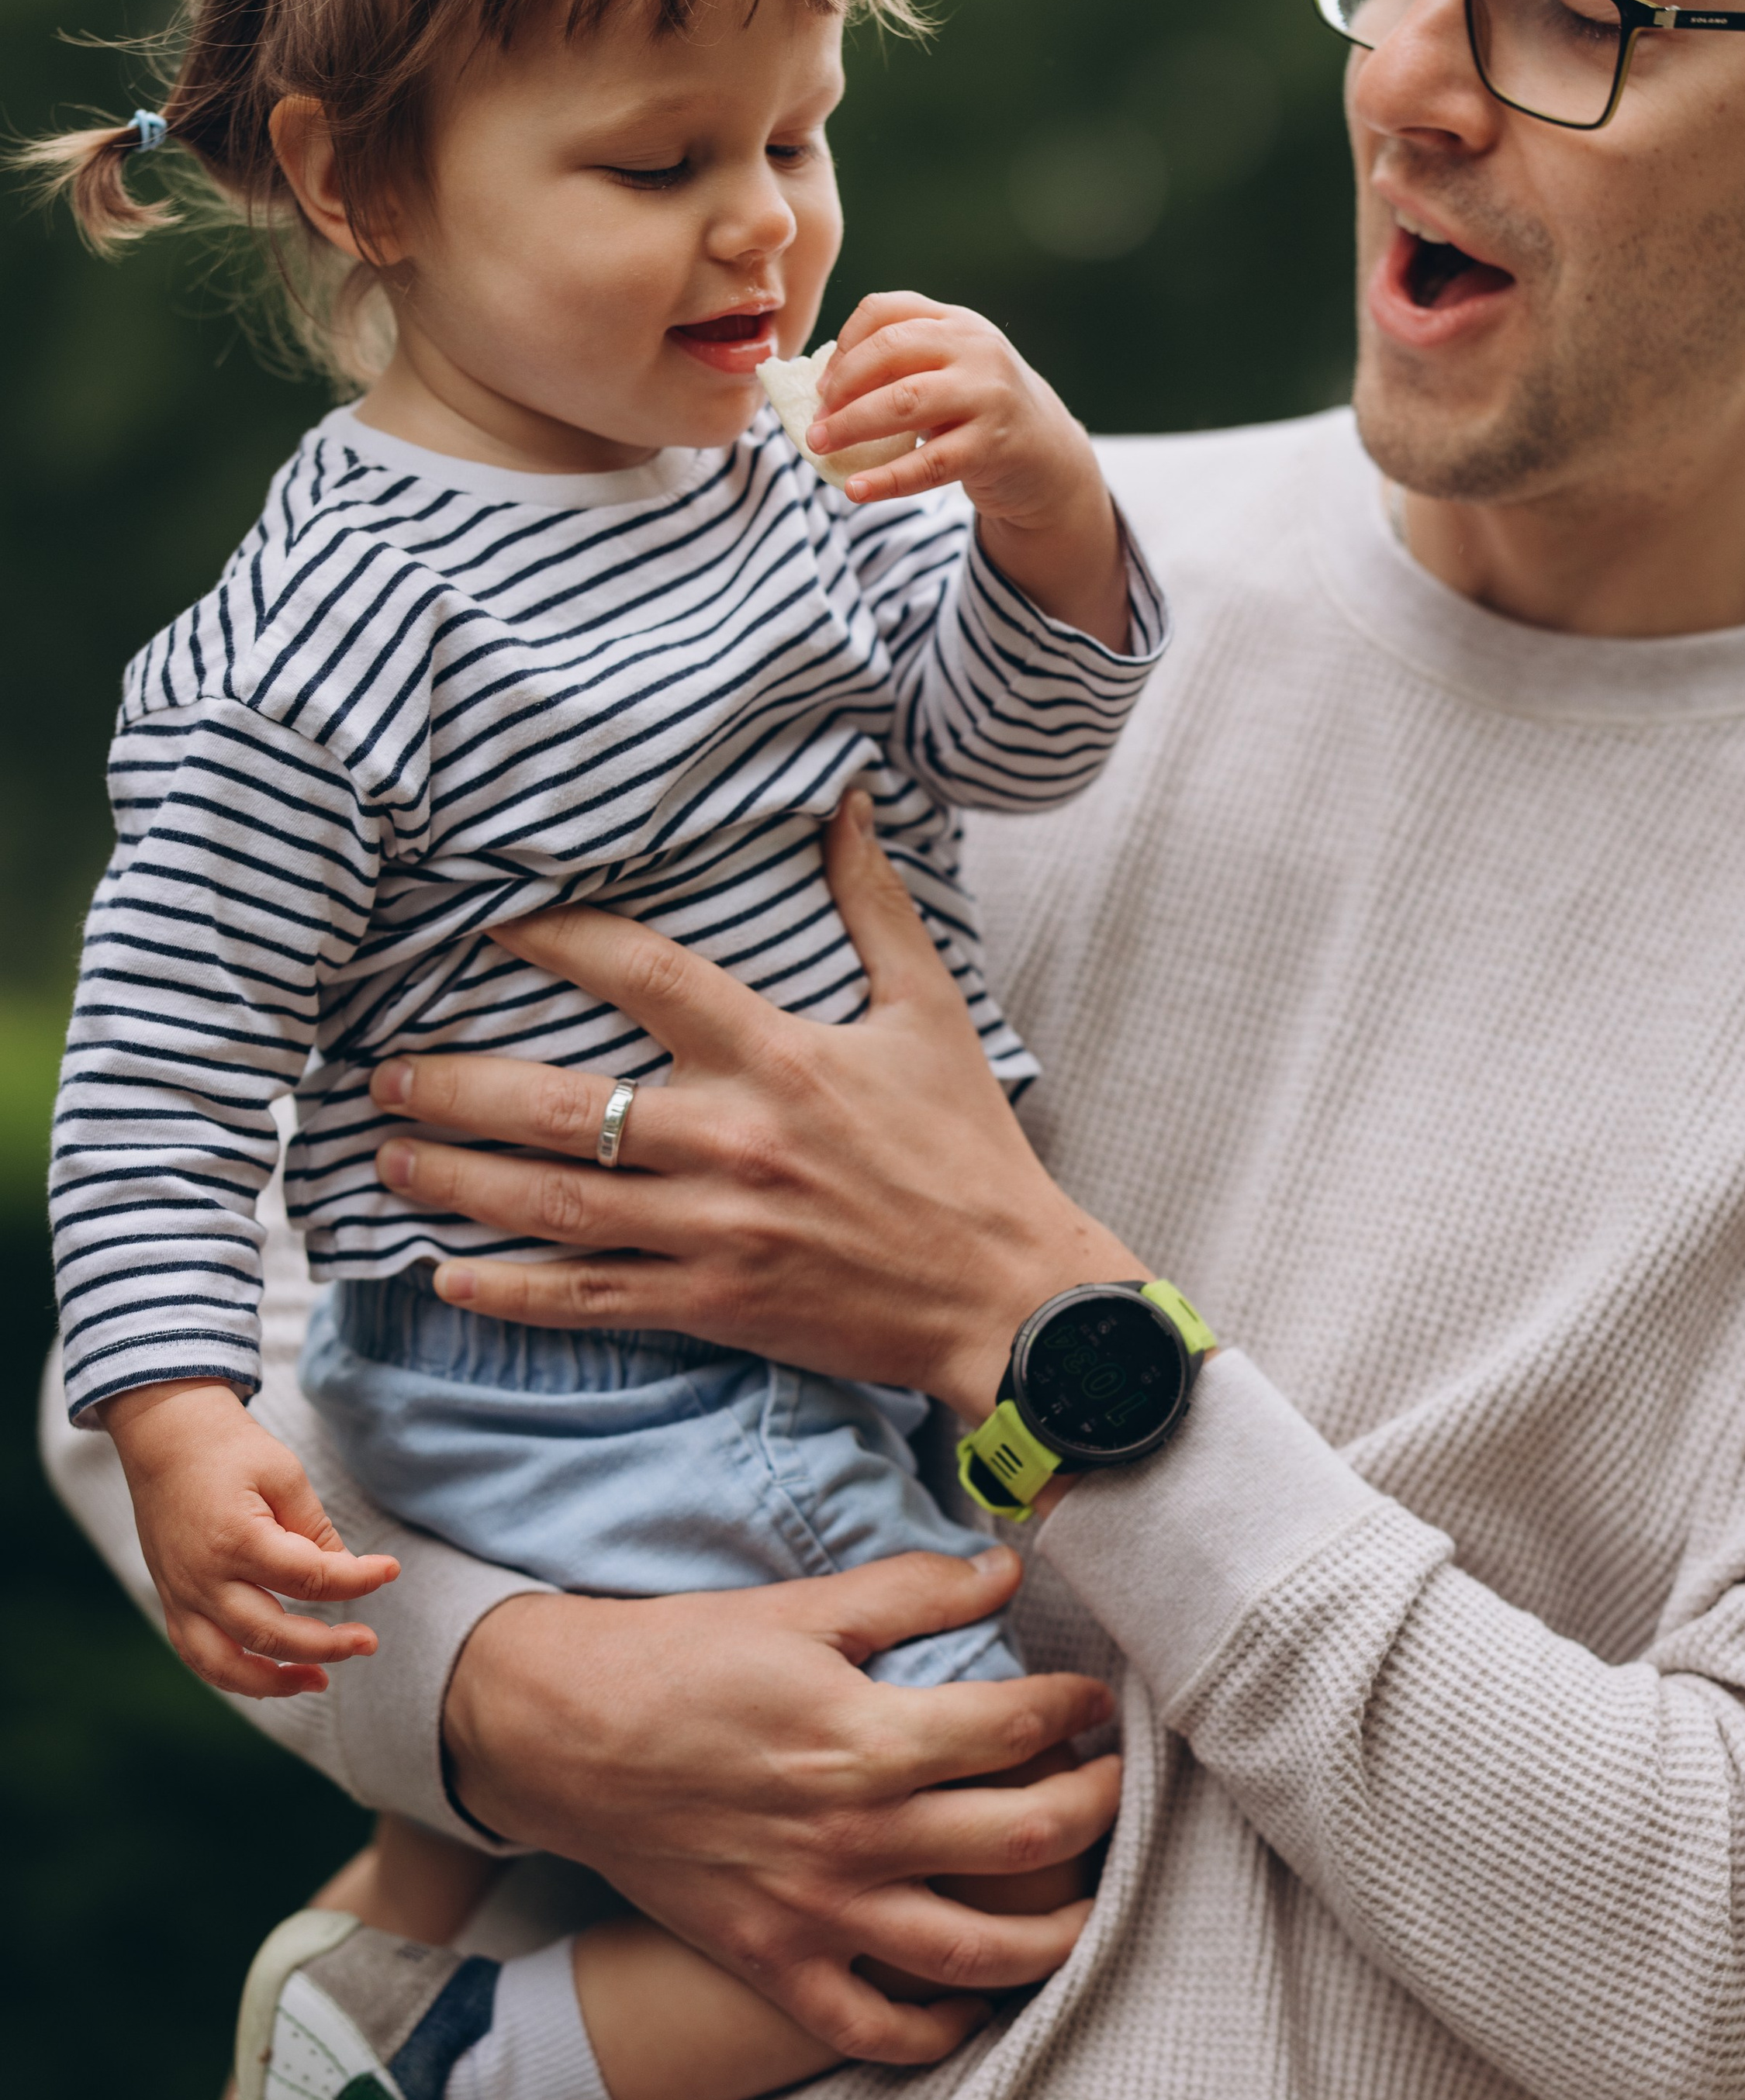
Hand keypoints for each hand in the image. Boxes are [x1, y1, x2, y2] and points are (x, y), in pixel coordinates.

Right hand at [102, 1378, 399, 1698]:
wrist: (165, 1436)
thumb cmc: (230, 1448)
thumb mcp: (284, 1474)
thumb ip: (314, 1530)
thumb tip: (344, 1574)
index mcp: (236, 1539)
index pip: (309, 1578)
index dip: (357, 1580)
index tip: (389, 1570)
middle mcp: (202, 1578)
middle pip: (270, 1633)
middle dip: (327, 1644)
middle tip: (369, 1641)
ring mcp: (181, 1595)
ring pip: (225, 1665)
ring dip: (276, 1682)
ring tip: (321, 1680)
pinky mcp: (171, 1600)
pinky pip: (198, 1656)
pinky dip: (234, 1676)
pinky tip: (272, 1677)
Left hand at [370, 792, 1143, 1408]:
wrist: (1008, 1293)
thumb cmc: (967, 1150)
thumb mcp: (930, 1012)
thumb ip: (872, 903)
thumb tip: (844, 796)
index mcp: (777, 1055)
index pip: (640, 974)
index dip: (553, 938)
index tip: (485, 925)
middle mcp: (731, 1139)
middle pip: (561, 1105)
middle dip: (458, 1085)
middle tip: (382, 1068)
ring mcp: (715, 1229)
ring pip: (555, 1204)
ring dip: (457, 1180)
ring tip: (383, 1156)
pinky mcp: (715, 1303)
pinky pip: (590, 1300)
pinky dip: (511, 1294)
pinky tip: (444, 1276)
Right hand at [444, 1542, 1122, 2062]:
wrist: (560, 1734)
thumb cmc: (681, 1659)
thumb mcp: (802, 1608)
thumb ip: (913, 1590)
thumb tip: (1004, 1568)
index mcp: (868, 1738)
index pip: (1017, 1728)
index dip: (1074, 1709)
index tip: (1092, 1700)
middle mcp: (856, 1836)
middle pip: (1025, 1840)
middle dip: (1094, 1811)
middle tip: (1112, 1787)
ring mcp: (816, 1912)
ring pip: (975, 1956)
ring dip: (1054, 1938)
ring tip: (1087, 1907)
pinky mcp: (772, 1962)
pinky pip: (872, 2027)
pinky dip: (933, 2032)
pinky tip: (970, 2007)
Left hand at [810, 291, 1127, 644]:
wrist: (1048, 455)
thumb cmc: (979, 411)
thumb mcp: (950, 370)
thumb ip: (901, 365)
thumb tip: (821, 391)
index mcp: (956, 322)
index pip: (885, 311)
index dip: (843, 345)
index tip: (823, 384)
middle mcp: (976, 349)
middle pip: (890, 351)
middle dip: (841, 386)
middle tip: (815, 421)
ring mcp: (988, 395)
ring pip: (904, 402)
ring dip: (852, 425)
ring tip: (820, 446)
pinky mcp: (993, 446)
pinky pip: (929, 464)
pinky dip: (886, 479)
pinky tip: (855, 489)